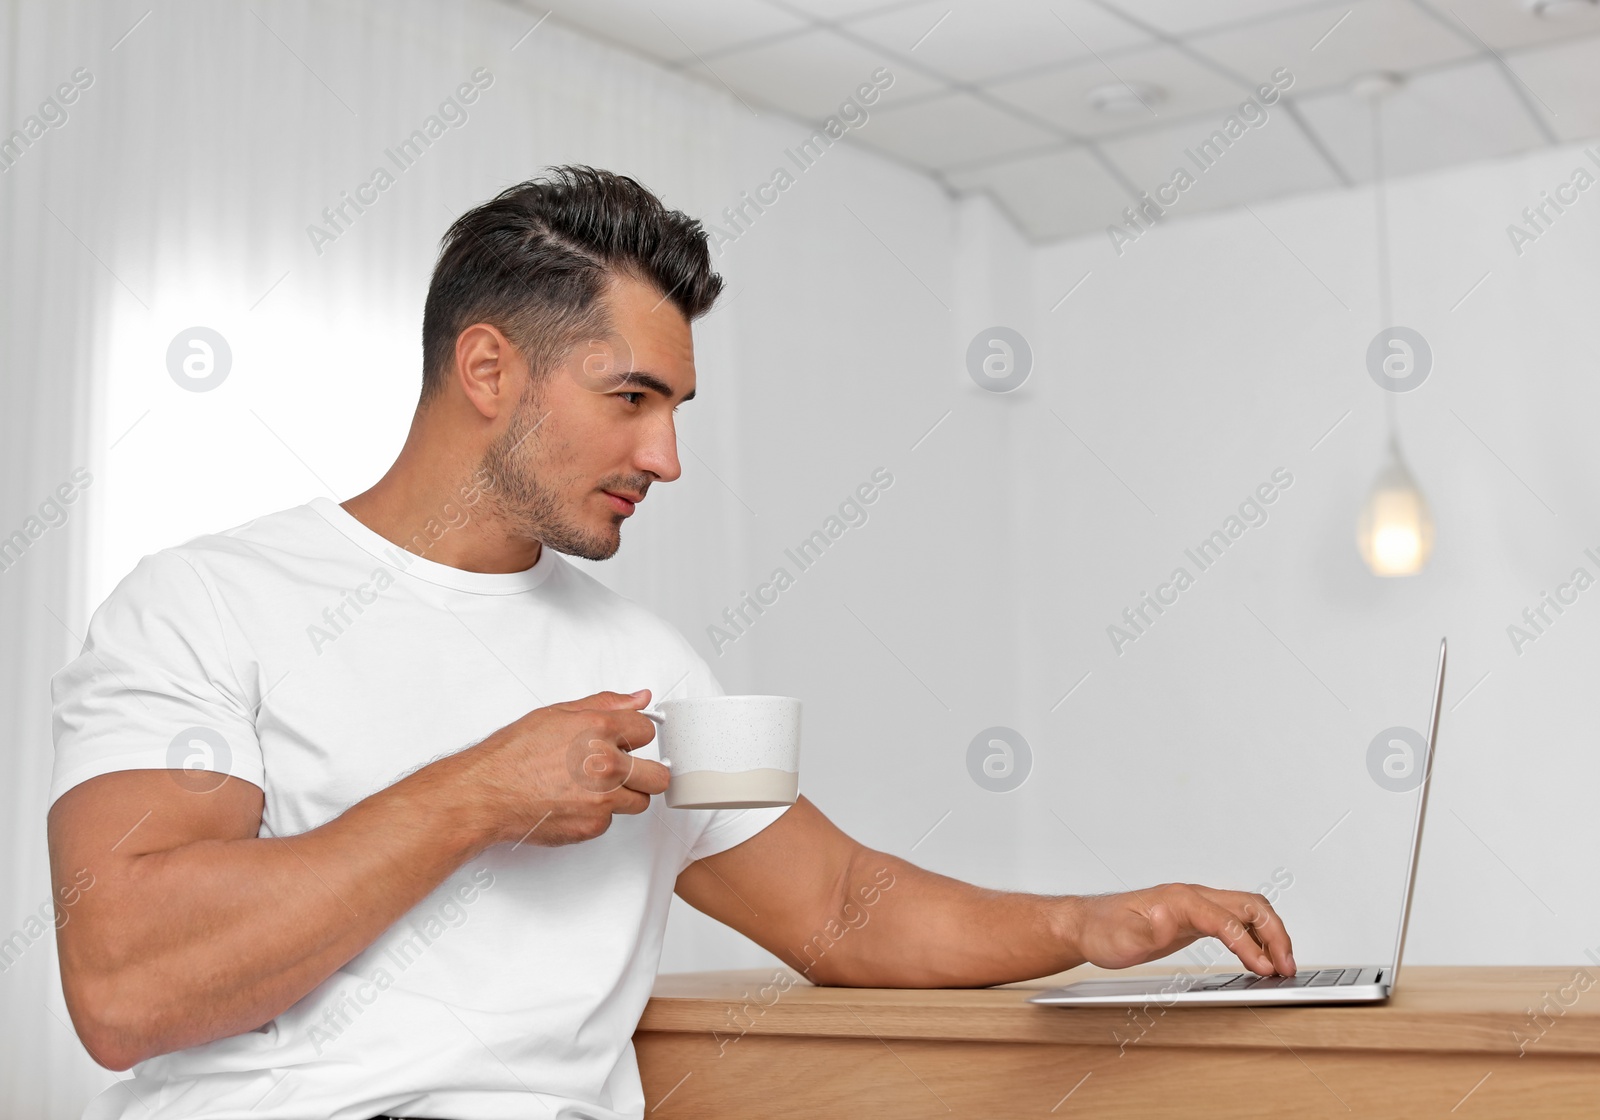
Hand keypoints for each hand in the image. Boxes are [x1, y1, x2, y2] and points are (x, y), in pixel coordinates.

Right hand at [456, 688, 668, 848]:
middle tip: (623, 771)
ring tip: (592, 788)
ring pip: (640, 801)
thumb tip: (640, 698)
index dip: (633, 737)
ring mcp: (602, 798)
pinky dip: (597, 814)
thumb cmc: (513, 754)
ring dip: (623, 795)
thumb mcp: (558, 714)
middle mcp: (606, 764)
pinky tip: (573, 803)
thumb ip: (606, 704)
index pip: (648, 731)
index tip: (624, 742)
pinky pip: (611, 821)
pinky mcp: (593, 825)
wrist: (486, 794)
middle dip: (643, 772)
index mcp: (600, 729)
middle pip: (658, 775)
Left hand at [1066, 883, 1294, 976]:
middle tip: (1287, 967)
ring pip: (1248, 910)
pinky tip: (1259, 959)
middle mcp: (1192, 897)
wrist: (1088, 925)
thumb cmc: (1102, 930)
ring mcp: (1196, 906)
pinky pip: (1237, 922)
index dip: (1249, 943)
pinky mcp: (1195, 919)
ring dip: (1270, 935)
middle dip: (1275, 934)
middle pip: (1249, 905)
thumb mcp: (1120, 938)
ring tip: (1282, 966)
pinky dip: (1255, 938)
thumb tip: (1168, 919)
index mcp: (1179, 899)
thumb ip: (1147, 931)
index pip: (1226, 918)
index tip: (1263, 968)